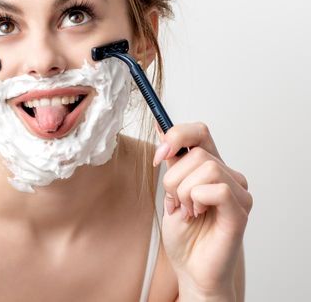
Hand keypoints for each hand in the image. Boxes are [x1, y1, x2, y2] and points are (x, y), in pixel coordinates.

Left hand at [153, 122, 252, 298]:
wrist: (191, 269)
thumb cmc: (184, 235)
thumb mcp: (170, 191)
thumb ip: (171, 163)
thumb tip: (160, 129)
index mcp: (210, 168)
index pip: (199, 132)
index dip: (176, 136)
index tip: (158, 155)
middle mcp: (228, 176)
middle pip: (197, 152)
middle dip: (173, 178)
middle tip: (174, 202)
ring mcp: (238, 193)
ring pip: (206, 168)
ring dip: (184, 191)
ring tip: (187, 211)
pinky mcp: (239, 211)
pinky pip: (217, 189)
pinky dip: (197, 199)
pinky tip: (197, 214)